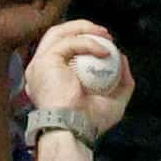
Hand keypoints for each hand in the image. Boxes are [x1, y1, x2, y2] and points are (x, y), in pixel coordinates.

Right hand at [22, 18, 131, 135]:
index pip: (61, 50)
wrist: (74, 132)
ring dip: (83, 28)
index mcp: (49, 79)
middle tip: (106, 35)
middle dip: (83, 29)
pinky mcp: (43, 62)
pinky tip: (105, 51)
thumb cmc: (88, 124)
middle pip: (57, 36)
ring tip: (105, 36)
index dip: (82, 40)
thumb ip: (121, 81)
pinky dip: (89, 43)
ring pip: (58, 33)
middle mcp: (39, 71)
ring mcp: (38, 65)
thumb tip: (122, 57)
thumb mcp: (113, 102)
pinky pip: (69, 43)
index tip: (105, 43)